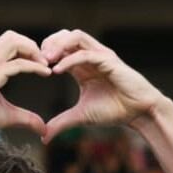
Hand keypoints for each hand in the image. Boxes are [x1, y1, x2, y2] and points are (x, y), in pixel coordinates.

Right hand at [0, 31, 50, 138]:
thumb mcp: (8, 116)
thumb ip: (26, 118)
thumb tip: (43, 129)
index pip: (9, 43)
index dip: (27, 49)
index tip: (41, 64)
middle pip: (12, 36)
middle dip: (31, 45)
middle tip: (45, 62)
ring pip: (14, 42)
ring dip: (33, 51)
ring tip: (45, 66)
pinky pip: (18, 64)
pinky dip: (35, 66)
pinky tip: (46, 73)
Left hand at [40, 29, 165, 141]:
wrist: (139, 113)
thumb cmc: (115, 110)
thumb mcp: (81, 116)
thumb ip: (62, 123)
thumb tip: (44, 137)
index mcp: (82, 65)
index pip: (60, 47)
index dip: (45, 53)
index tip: (33, 67)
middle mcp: (91, 56)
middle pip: (66, 35)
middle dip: (49, 44)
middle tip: (36, 60)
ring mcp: (101, 56)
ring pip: (76, 37)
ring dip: (58, 46)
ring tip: (45, 60)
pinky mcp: (109, 61)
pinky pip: (86, 54)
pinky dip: (70, 60)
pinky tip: (57, 70)